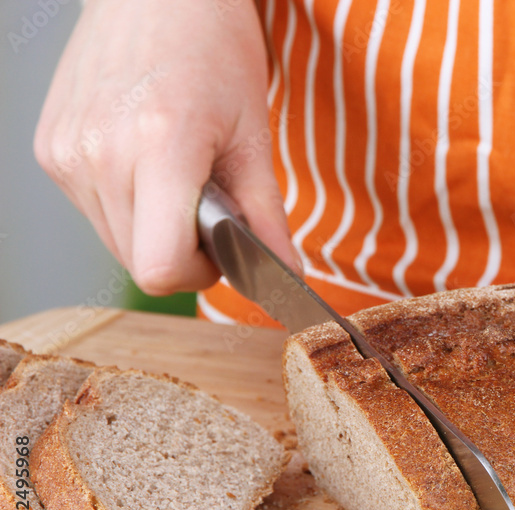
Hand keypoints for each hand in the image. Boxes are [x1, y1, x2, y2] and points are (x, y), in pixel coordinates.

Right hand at [34, 0, 298, 294]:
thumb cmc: (214, 49)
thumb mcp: (255, 135)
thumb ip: (268, 217)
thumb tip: (286, 277)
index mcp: (159, 146)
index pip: (160, 267)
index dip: (198, 273)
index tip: (223, 248)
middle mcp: (99, 153)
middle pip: (139, 263)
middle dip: (183, 252)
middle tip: (210, 203)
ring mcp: (65, 153)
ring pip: (115, 243)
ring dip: (155, 229)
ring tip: (179, 174)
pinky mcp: (49, 149)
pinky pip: (94, 212)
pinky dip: (128, 205)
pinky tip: (147, 160)